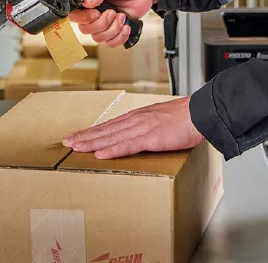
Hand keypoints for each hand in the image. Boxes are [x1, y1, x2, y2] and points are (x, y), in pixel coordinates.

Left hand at [62, 98, 203, 158]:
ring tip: (76, 147)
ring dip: (92, 143)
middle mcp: (136, 120)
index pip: (109, 125)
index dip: (92, 131)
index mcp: (138, 117)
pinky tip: (100, 154)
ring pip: (111, 137)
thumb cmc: (185, 117)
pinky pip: (128, 146)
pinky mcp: (151, 138)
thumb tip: (141, 137)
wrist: (200, 113)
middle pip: (105, 130)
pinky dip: (112, 150)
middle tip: (67, 142)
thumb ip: (148, 128)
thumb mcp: (161, 120)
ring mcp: (142, 128)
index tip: (77, 135)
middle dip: (85, 136)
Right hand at [68, 0, 155, 47]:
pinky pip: (111, 43)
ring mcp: (104, 22)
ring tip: (122, 16)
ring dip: (112, 30)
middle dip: (101, 24)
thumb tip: (87, 3)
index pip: (75, 14)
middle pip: (86, 29)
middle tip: (113, 12)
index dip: (83, 17)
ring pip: (98, 38)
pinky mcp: (115, 29)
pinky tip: (126, 26)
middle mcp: (93, 12)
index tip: (96, 13)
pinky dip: (119, 37)